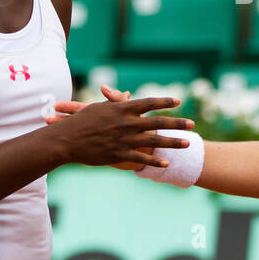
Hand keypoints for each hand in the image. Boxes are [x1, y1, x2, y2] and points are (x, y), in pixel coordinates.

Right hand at [45, 88, 192, 168]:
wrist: (66, 140)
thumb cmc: (81, 121)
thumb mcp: (99, 108)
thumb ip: (116, 102)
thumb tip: (128, 95)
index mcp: (122, 109)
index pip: (148, 103)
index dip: (164, 102)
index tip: (178, 101)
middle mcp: (127, 123)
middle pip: (158, 122)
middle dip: (177, 123)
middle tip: (192, 124)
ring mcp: (124, 139)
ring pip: (154, 141)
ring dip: (172, 142)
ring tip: (188, 143)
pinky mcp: (119, 154)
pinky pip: (141, 159)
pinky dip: (154, 162)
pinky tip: (166, 163)